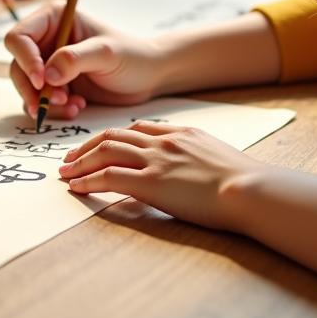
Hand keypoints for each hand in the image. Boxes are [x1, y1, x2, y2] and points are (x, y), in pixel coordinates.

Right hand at [5, 1, 162, 119]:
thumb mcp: (106, 53)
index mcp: (53, 19)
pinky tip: (78, 108)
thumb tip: (46, 76)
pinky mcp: (55, 85)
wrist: (148, 77)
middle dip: (33, 87)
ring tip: (73, 106)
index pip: (20, 37)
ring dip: (45, 102)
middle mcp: (46, 39)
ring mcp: (49, 63)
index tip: (43, 80)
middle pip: (17, 65)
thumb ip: (74, 60)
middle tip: (58, 100)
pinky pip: (40, 101)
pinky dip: (54, 110)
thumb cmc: (132, 55)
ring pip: (26, 86)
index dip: (25, 59)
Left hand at [59, 120, 261, 230]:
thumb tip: (187, 169)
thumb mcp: (217, 157)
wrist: (251, 189)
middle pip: (113, 135)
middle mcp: (163, 141)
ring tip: (65, 173)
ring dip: (80, 162)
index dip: (113, 136)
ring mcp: (155, 160)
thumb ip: (195, 156)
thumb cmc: (244, 182)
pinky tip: (77, 187)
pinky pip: (109, 176)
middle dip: (87, 145)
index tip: (99, 145)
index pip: (137, 127)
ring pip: (105, 151)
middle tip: (70, 157)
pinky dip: (88, 180)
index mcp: (180, 132)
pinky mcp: (150, 183)